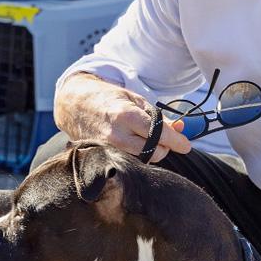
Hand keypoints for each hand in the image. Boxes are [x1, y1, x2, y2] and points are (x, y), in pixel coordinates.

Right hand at [54, 72, 191, 161]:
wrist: (74, 105)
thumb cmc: (108, 98)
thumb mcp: (135, 100)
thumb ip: (159, 117)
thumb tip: (180, 129)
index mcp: (126, 115)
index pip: (160, 135)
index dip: (177, 141)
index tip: (186, 145)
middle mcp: (117, 135)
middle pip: (154, 153)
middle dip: (164, 148)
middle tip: (164, 139)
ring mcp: (108, 149)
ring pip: (142, 161)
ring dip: (151, 153)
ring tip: (145, 139)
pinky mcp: (102, 157)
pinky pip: (128, 162)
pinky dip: (137, 156)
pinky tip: (134, 145)